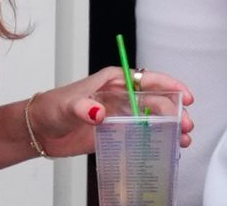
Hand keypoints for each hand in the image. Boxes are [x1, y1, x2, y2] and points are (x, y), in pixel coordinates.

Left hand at [29, 68, 194, 156]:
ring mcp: (120, 115)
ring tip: (183, 139)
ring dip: (170, 126)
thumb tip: (98, 112)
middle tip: (186, 125)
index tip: (184, 96)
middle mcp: (120, 96)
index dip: (169, 85)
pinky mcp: (117, 133)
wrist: (40, 130)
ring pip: (153, 117)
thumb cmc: (51, 108)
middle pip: (155, 100)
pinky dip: (157, 140)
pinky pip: (142, 134)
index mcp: (112, 81)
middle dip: (174, 111)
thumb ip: (82, 108)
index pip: (146, 78)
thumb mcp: (66, 105)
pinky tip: (168, 148)